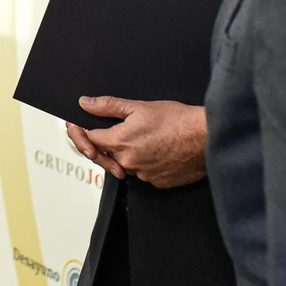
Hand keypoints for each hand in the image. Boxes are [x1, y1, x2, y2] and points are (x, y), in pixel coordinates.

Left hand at [67, 96, 207, 188]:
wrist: (206, 138)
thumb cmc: (177, 121)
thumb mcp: (139, 106)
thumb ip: (108, 106)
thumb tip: (85, 103)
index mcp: (121, 142)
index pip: (89, 139)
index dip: (81, 131)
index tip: (78, 126)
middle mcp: (129, 162)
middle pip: (104, 156)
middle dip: (101, 145)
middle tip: (109, 132)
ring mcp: (144, 174)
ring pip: (124, 165)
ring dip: (124, 154)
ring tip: (141, 137)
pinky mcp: (158, 182)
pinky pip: (142, 173)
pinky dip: (143, 162)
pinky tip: (154, 149)